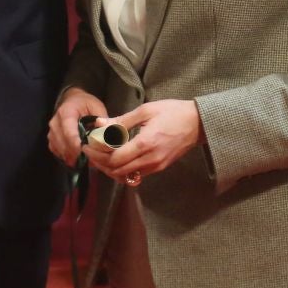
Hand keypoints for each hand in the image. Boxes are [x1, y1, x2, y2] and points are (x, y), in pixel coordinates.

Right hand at [48, 87, 108, 164]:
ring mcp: (51, 132)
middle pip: (63, 143)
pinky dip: (67, 157)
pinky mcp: (52, 139)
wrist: (72, 100)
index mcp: (66, 113)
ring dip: (72, 157)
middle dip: (75, 154)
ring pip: (59, 149)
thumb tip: (107, 133)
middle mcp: (55, 123)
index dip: (76, 144)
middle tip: (90, 161)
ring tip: (86, 161)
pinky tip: (77, 159)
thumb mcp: (96, 106)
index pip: (68, 131)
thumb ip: (101, 120)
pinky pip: (57, 151)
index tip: (84, 153)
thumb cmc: (85, 104)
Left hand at [85, 99, 203, 187]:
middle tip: (90, 152)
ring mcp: (155, 166)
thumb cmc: (173, 112)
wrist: (198, 124)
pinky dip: (122, 171)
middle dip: (99, 163)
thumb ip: (121, 120)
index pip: (114, 158)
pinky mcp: (159, 168)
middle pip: (116, 170)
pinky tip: (116, 160)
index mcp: (145, 143)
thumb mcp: (146, 110)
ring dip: (109, 169)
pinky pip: (135, 175)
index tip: (88, 145)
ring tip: (100, 156)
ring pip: (124, 176)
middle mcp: (150, 159)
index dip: (97, 154)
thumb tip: (99, 124)